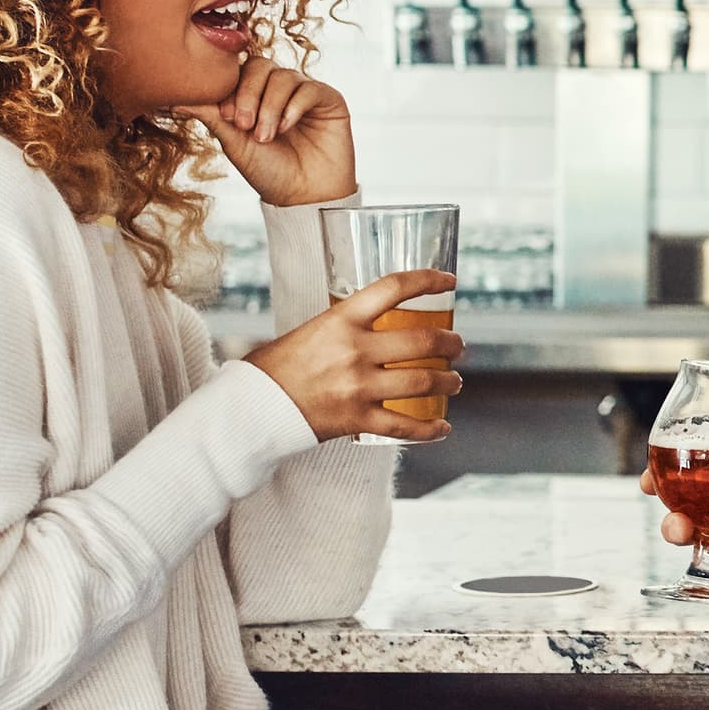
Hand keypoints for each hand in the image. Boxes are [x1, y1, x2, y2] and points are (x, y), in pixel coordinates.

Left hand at [179, 58, 356, 207]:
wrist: (304, 196)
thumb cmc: (268, 171)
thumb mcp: (234, 142)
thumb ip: (211, 116)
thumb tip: (172, 101)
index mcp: (255, 94)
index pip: (239, 71)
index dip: (231, 89)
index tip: (225, 117)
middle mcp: (279, 89)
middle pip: (260, 66)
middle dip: (248, 94)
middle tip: (243, 124)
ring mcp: (304, 92)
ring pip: (283, 77)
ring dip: (270, 106)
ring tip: (265, 136)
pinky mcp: (329, 100)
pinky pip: (309, 88)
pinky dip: (293, 106)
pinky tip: (286, 128)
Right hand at [245, 270, 460, 441]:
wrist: (251, 408)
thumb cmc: (276, 367)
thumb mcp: (310, 331)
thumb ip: (344, 326)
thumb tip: (375, 323)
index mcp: (340, 319)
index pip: (394, 288)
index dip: (428, 280)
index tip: (450, 281)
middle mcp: (354, 350)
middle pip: (424, 341)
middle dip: (451, 342)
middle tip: (458, 345)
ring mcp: (358, 387)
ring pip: (424, 382)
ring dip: (449, 381)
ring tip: (454, 381)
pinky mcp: (358, 420)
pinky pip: (406, 426)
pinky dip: (431, 428)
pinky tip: (443, 425)